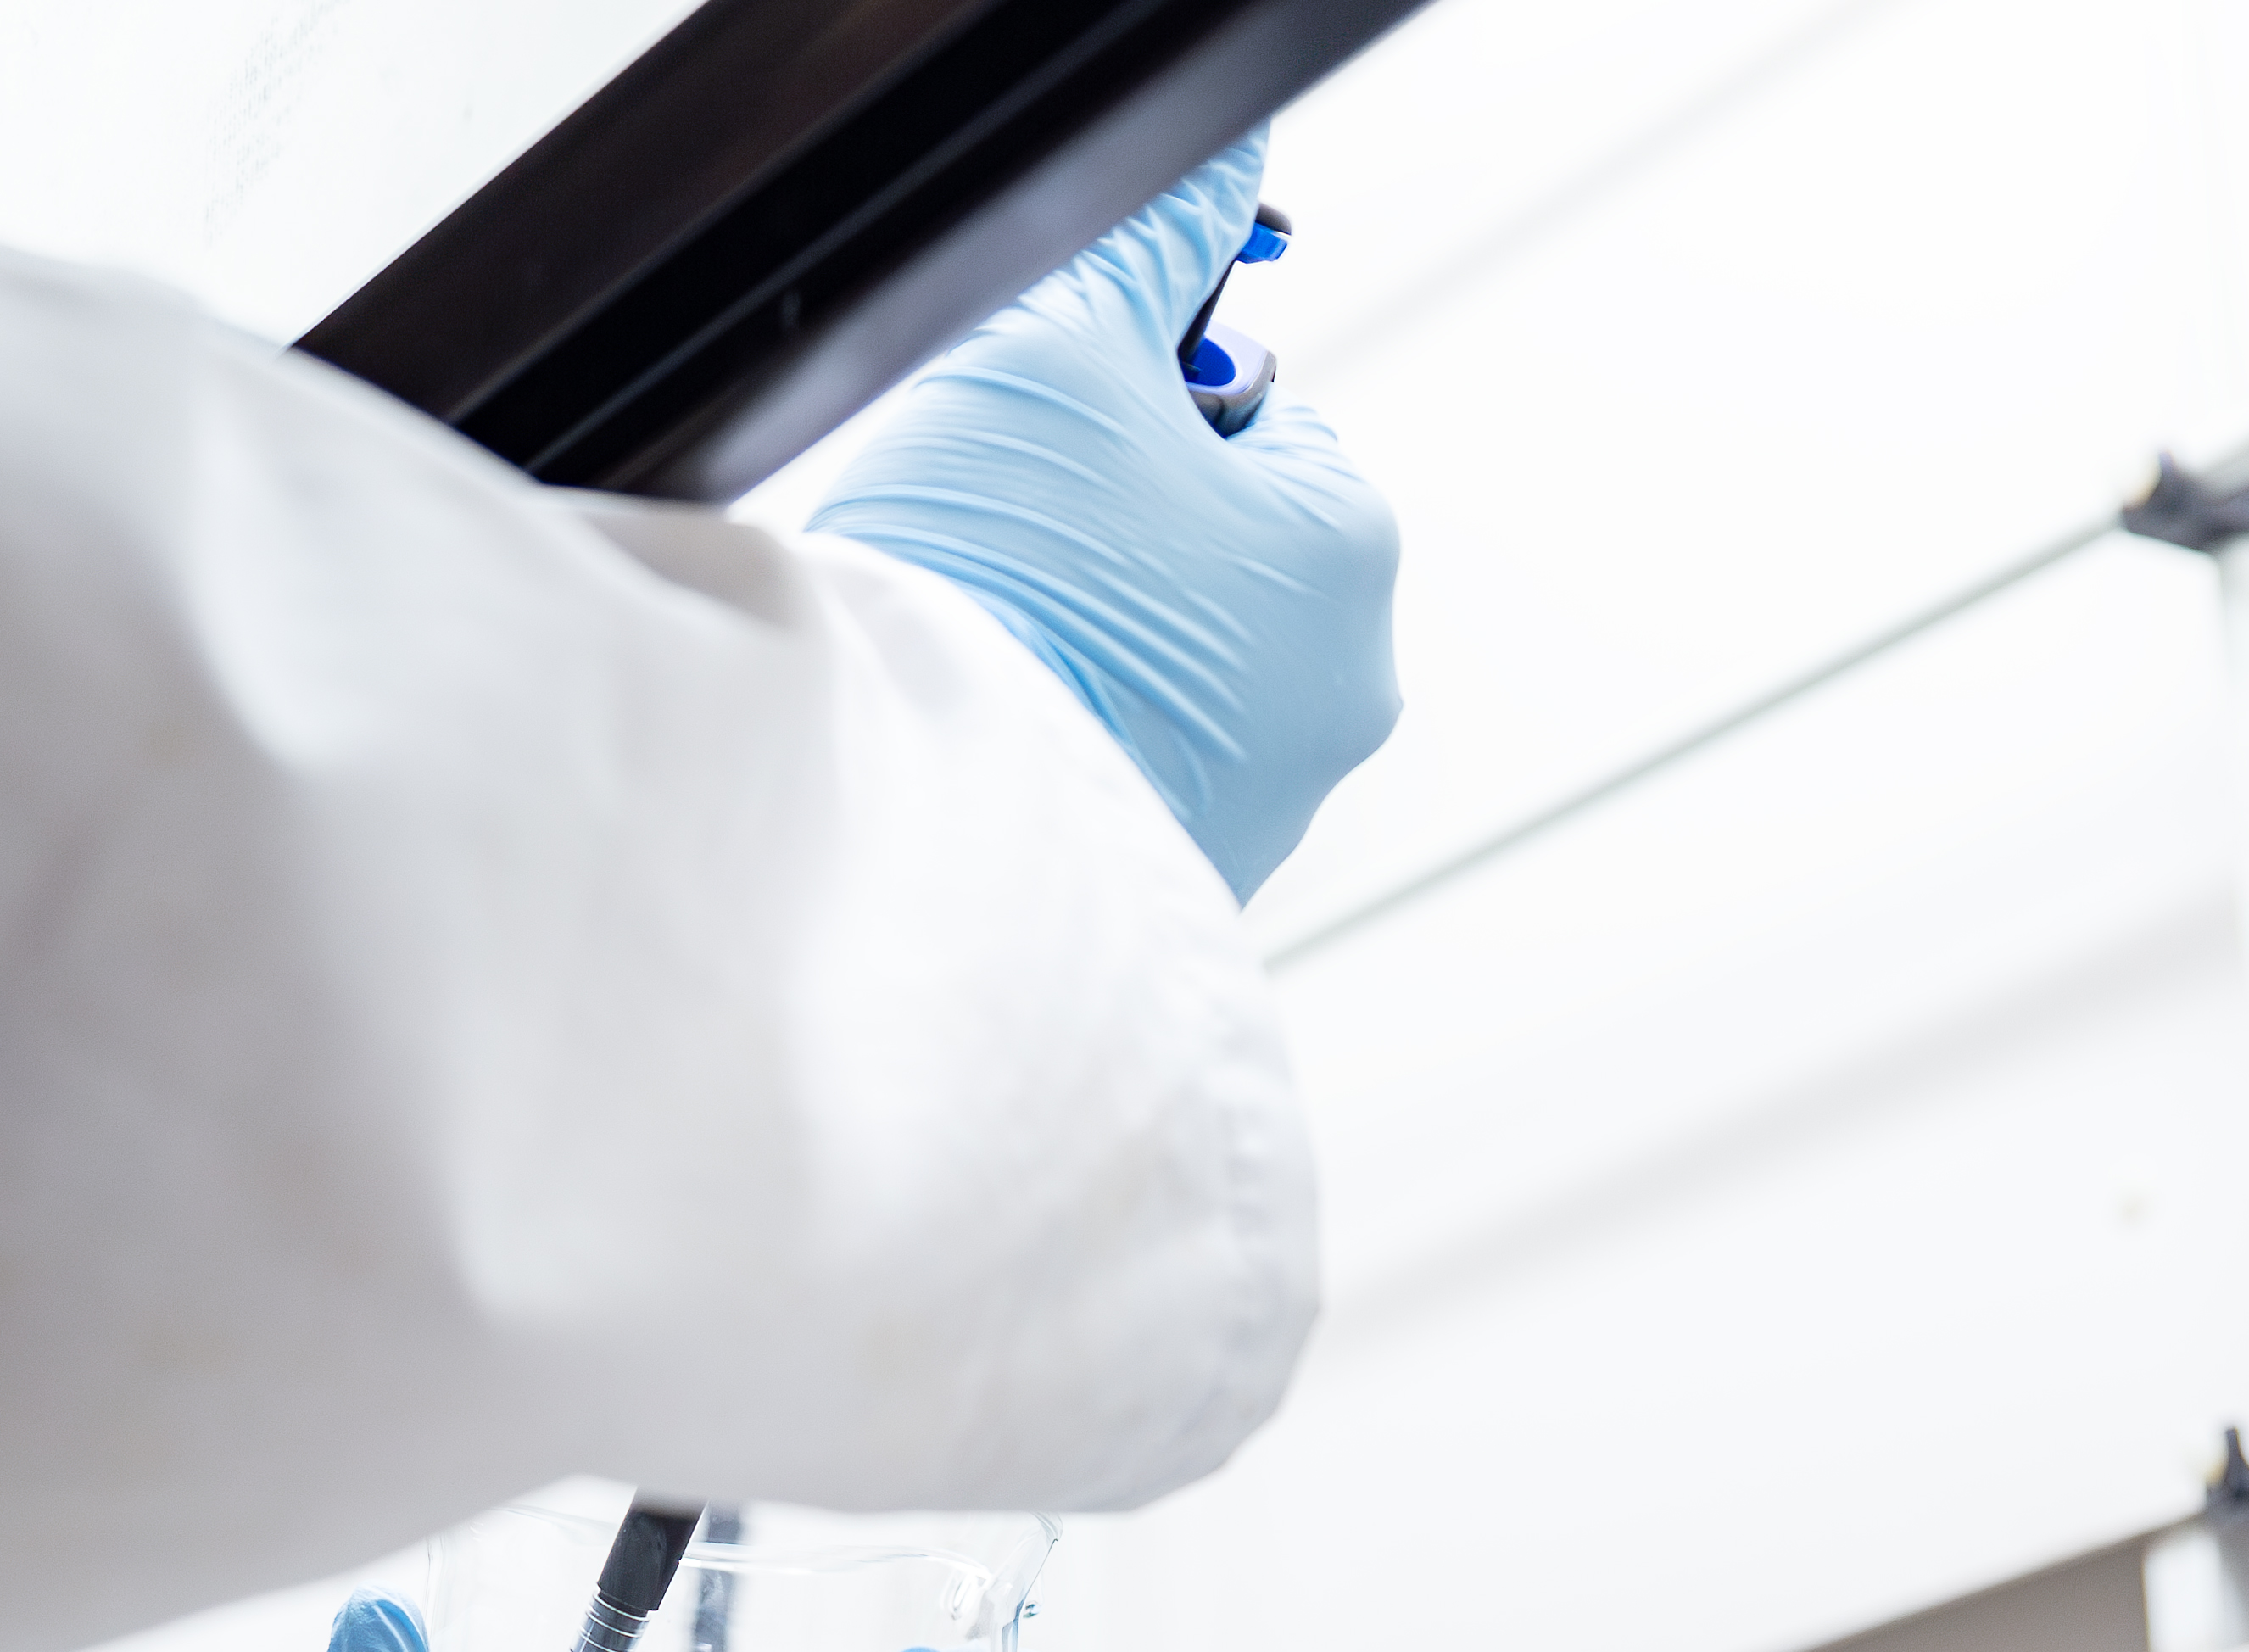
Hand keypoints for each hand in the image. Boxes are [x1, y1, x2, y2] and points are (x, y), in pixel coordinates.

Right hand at [806, 134, 1400, 900]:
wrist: (902, 825)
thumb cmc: (995, 587)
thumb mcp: (1057, 355)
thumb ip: (1146, 245)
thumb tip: (1205, 173)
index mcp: (1346, 548)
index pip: (1258, 412)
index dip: (1140, 408)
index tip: (1059, 444)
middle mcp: (1342, 687)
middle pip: (1218, 546)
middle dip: (1119, 529)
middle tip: (1012, 547)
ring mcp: (1270, 805)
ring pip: (1172, 662)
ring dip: (1093, 636)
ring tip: (1000, 647)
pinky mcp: (1187, 881)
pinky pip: (1132, 764)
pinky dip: (1073, 736)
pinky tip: (1003, 730)